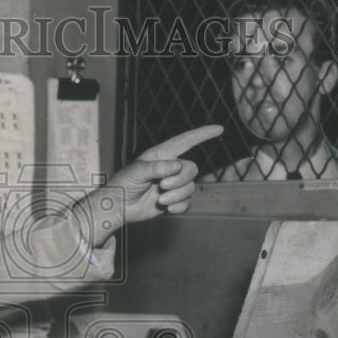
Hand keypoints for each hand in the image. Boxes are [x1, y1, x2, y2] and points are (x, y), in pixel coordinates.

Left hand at [75, 125, 222, 246]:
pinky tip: (166, 208)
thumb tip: (176, 166)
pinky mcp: (173, 200)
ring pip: (190, 187)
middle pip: (192, 168)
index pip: (185, 141)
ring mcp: (173, 184)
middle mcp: (170, 168)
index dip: (202, 134)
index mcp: (161, 155)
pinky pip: (188, 202)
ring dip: (177, 195)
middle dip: (180, 179)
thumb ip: (156, 167)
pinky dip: (179, 206)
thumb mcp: (136, 172)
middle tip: (161, 186)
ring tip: (160, 199)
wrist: (119, 207)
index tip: (219, 129)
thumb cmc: (122, 184)